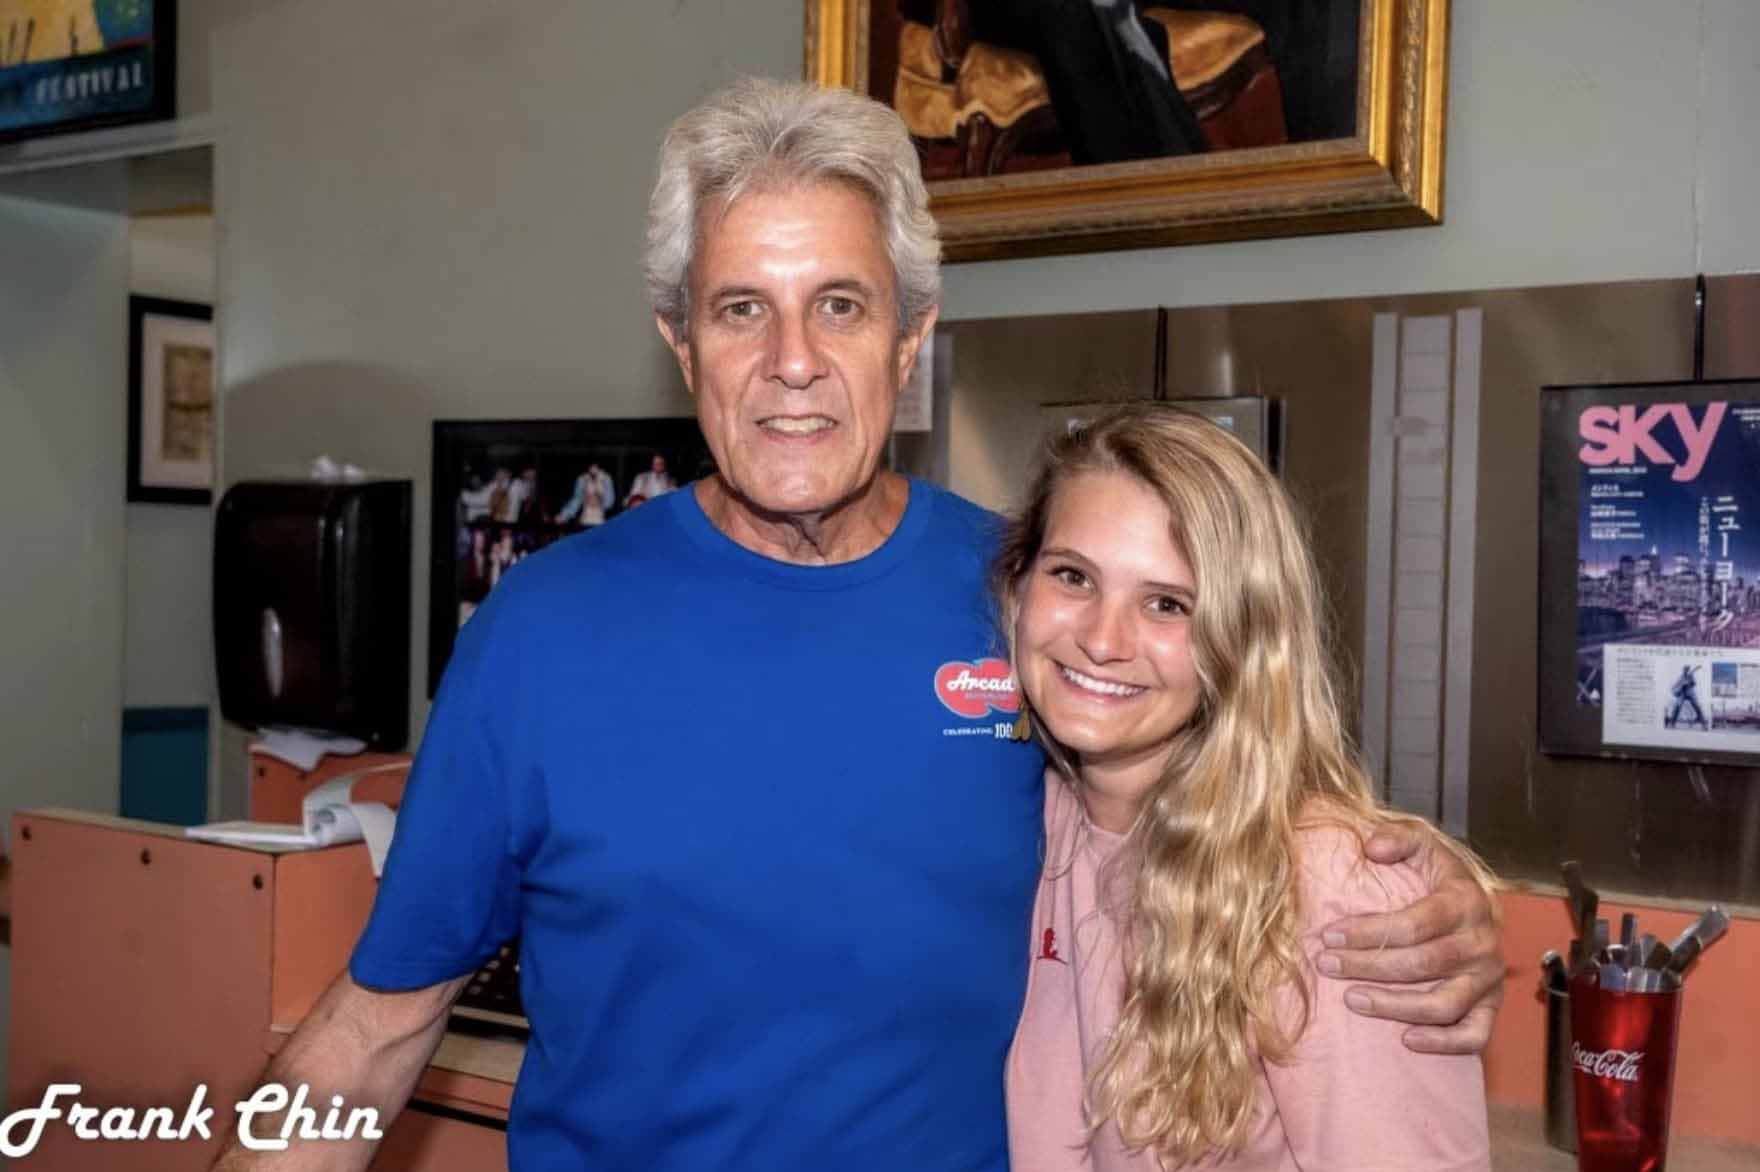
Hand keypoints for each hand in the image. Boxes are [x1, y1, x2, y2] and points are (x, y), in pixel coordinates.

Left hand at [1316, 822, 1502, 1054]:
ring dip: (1395, 1006)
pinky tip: (1405, 1039)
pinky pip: (1475, 1035)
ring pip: (1444, 1004)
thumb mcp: (1422, 844)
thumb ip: (1397, 837)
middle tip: (1327, 966)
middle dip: (1368, 966)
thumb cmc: (1437, 876)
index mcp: (1466, 901)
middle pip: (1423, 963)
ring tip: (1352, 1000)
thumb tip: (1371, 848)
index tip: (1329, 936)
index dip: (1368, 931)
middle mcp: (1482, 942)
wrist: (1474, 903)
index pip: (1414, 923)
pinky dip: (1443, 1043)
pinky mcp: (1491, 1005)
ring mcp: (1488, 978)